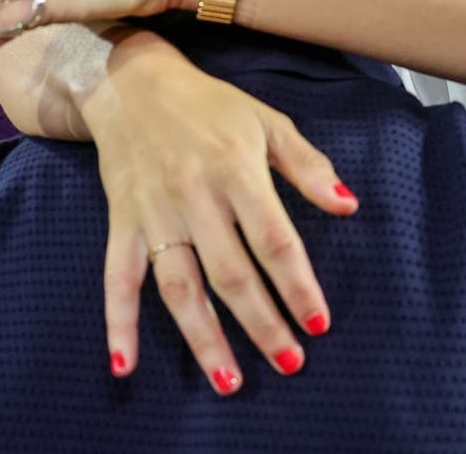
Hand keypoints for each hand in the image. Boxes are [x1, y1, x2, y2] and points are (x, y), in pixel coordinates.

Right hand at [87, 31, 355, 392]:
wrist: (130, 82)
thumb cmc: (208, 105)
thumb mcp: (266, 121)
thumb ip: (308, 166)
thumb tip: (348, 206)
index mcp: (236, 170)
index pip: (272, 238)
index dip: (296, 283)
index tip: (318, 322)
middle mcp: (194, 196)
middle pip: (231, 272)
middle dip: (261, 322)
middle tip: (289, 362)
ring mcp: (154, 213)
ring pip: (179, 286)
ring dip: (203, 338)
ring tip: (229, 381)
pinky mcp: (122, 222)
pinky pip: (117, 279)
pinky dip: (118, 323)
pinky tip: (125, 365)